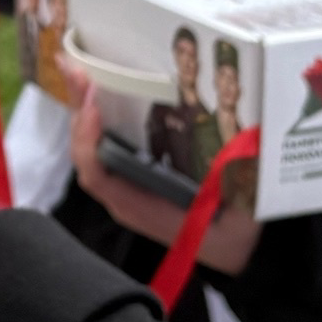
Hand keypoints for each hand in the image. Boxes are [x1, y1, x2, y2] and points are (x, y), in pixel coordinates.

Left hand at [67, 85, 261, 273]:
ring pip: (90, 148)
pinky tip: (96, 93)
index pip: (97, 177)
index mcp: (140, 207)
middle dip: (78, 109)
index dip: (89, 142)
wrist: (231, 252)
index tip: (93, 106)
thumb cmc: (231, 232)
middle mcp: (123, 197)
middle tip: (75, 69)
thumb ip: (236, 179)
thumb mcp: (237, 209)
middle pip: (86, 153)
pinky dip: (96, 118)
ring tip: (77, 71)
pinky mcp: (130, 177)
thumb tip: (247, 142)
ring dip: (82, 108)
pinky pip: (103, 147)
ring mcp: (124, 187)